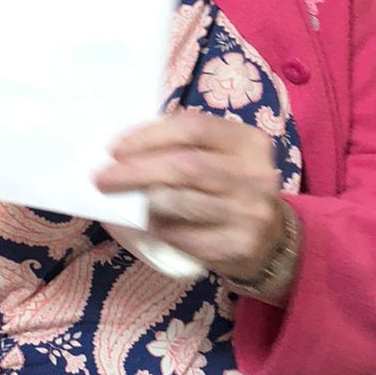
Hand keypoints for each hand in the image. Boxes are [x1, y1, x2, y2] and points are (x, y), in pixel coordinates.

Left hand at [94, 110, 285, 281]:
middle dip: (136, 171)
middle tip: (102, 179)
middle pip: (185, 166)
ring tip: (131, 202)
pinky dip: (160, 230)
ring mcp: (250, 212)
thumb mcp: (221, 156)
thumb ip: (184, 146)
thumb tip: (123, 150)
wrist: (273, 240)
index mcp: (248, 141)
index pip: (194, 128)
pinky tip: (153, 226)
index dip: (150, 136)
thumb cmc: (230, 188)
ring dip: (146, 202)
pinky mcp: (239, 246)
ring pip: (180, 202)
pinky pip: (183, 237)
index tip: (116, 149)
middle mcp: (255, 174)